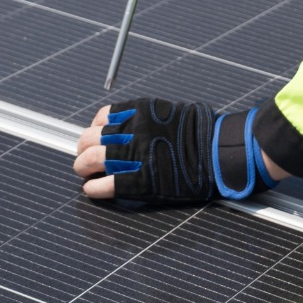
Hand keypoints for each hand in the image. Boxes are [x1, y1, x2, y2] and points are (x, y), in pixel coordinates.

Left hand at [75, 98, 290, 202]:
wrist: (220, 153)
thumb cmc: (202, 132)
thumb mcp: (170, 113)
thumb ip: (145, 118)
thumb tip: (126, 126)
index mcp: (138, 112)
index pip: (102, 117)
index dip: (95, 129)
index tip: (96, 136)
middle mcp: (131, 131)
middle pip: (90, 139)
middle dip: (82, 149)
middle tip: (84, 159)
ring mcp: (133, 156)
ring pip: (90, 161)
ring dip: (82, 168)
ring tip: (84, 174)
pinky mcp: (138, 181)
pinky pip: (104, 185)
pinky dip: (94, 189)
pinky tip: (93, 190)